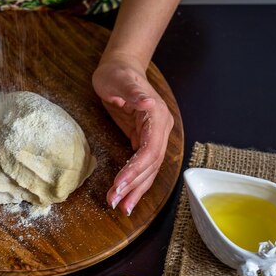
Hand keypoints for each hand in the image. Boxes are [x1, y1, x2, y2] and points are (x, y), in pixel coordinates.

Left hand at [92, 54, 173, 215]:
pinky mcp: (145, 141)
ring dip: (136, 190)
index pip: (150, 150)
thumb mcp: (120, 80)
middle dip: (133, 185)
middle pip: (150, 164)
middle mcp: (160, 129)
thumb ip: (134, 93)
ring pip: (149, 170)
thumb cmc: (117, 74)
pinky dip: (135, 183)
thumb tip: (148, 102)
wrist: (119, 68)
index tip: (119, 183)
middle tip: (115, 202)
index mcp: (157, 116)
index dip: (136, 169)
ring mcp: (155, 136)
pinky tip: (127, 197)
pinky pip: (143, 166)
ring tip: (121, 207)